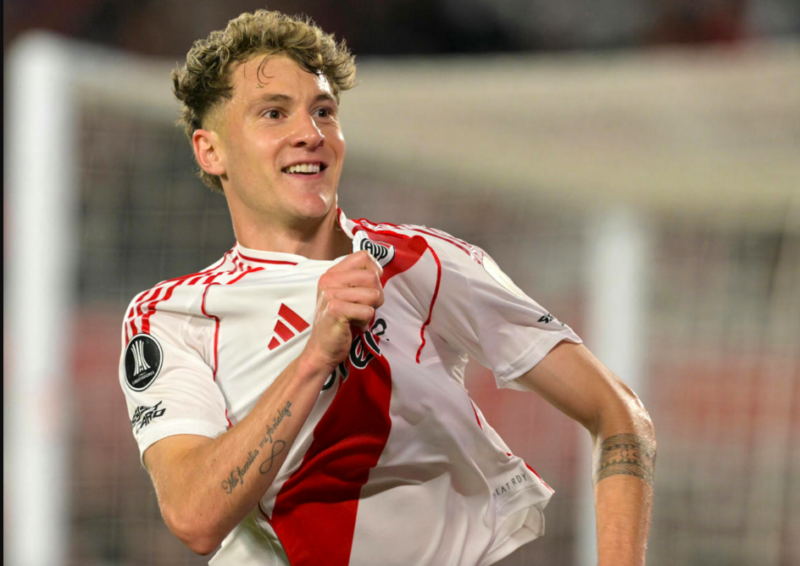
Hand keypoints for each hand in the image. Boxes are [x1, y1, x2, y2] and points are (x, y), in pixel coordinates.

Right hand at [301, 251, 383, 372]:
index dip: (374, 272)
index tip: (368, 288)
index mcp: (332, 273)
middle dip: (377, 295)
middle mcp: (329, 280)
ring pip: (373, 294)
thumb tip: (380, 270)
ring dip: (371, 310)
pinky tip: (354, 325)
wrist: (322, 349)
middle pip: (372, 276)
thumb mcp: (346, 295)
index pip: (363, 256)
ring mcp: (330, 294)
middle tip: (365, 308)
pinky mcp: (335, 310)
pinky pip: (367, 311)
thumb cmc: (339, 322)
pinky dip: (365, 322)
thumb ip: (359, 280)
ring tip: (357, 317)